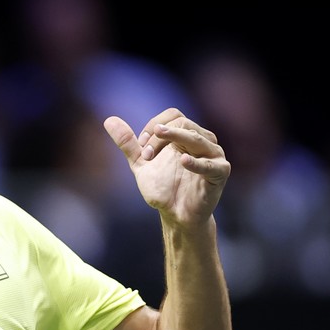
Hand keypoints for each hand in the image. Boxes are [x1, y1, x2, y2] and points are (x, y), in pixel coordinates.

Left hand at [103, 108, 230, 227]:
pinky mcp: (220, 172)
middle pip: (183, 123)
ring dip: (174, 141)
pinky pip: (212, 164)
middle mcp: (202, 140)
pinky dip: (198, 162)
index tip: (140, 146)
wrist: (175, 214)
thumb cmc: (162, 187)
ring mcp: (213, 155)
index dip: (154, 126)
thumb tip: (109, 120)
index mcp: (185, 135)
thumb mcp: (141, 163)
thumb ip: (127, 143)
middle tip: (145, 155)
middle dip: (160, 136)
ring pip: (197, 137)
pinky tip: (183, 161)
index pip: (173, 115)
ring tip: (152, 155)